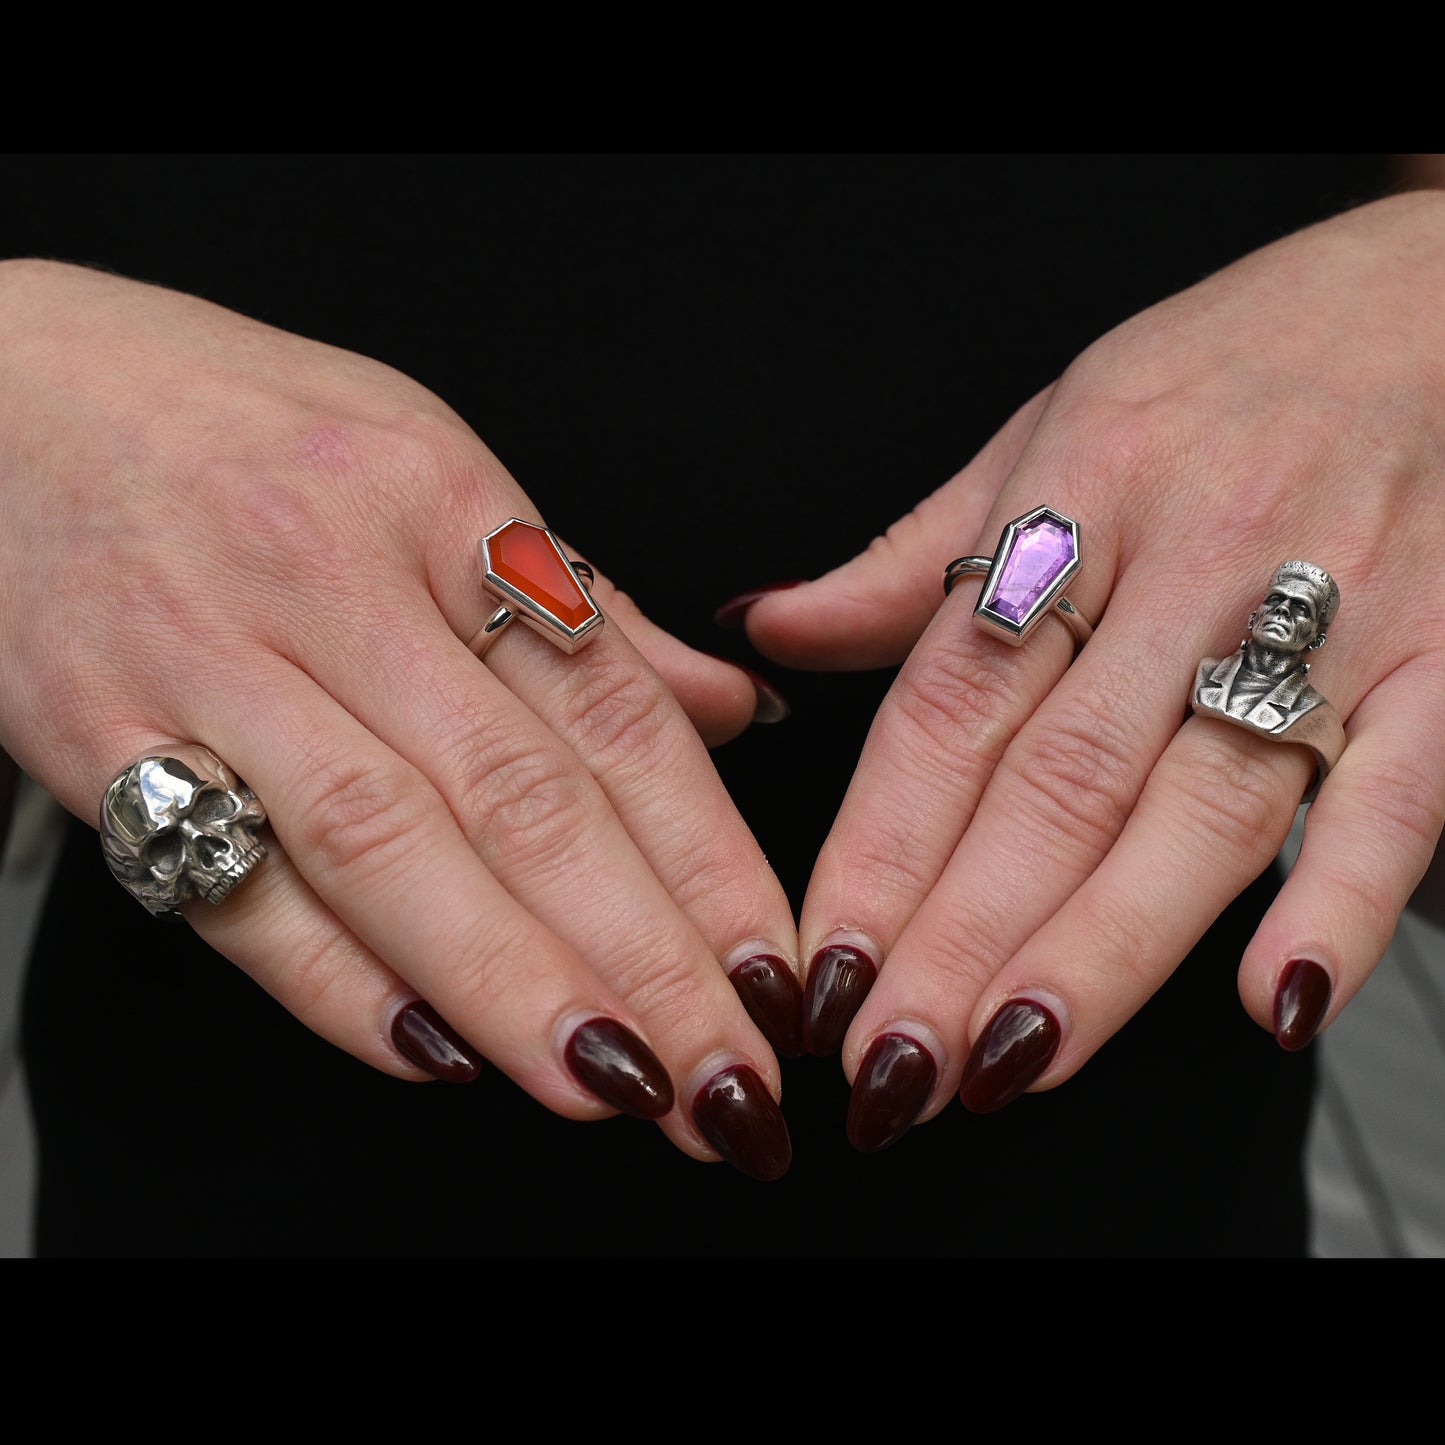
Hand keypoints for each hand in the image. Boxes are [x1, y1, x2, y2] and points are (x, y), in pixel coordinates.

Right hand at [0, 259, 798, 1179]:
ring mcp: (210, 663)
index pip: (610, 707)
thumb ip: (577, 603)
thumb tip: (729, 709)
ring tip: (618, 1087)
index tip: (772, 964)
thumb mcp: (427, 461)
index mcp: (443, 502)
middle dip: (644, 956)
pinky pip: (228, 884)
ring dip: (517, 987)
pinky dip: (335, 981)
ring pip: (390, 850)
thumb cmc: (232, 422)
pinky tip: (436, 1052)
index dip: (707, 852)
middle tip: (728, 1076)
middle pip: (521, 798)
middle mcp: (336, 581)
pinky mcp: (101, 738)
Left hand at [736, 188, 1444, 1148]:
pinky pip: (1399, 791)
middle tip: (893, 1067)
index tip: (824, 964)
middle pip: (1054, 778)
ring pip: (1197, 804)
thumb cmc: (1235, 363)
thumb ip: (913, 557)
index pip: (948, 703)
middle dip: (961, 936)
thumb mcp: (1048, 426)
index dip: (877, 846)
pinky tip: (1267, 1001)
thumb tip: (767, 630)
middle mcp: (1190, 560)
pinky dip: (1338, 901)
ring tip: (1012, 1060)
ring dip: (1098, 948)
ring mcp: (1330, 609)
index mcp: (1073, 498)